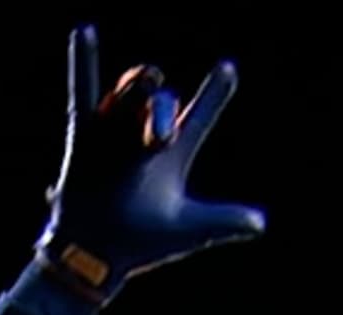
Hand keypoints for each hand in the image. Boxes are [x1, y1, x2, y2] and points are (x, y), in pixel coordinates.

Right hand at [39, 24, 265, 302]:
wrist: (96, 256)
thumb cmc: (143, 244)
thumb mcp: (188, 228)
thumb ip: (223, 220)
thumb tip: (260, 223)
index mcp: (175, 154)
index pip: (200, 116)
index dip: (215, 93)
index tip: (228, 69)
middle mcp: (145, 137)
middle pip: (162, 102)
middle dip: (163, 112)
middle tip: (162, 140)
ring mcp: (116, 133)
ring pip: (129, 95)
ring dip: (135, 92)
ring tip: (142, 89)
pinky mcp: (85, 135)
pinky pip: (82, 91)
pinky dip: (84, 60)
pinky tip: (84, 30)